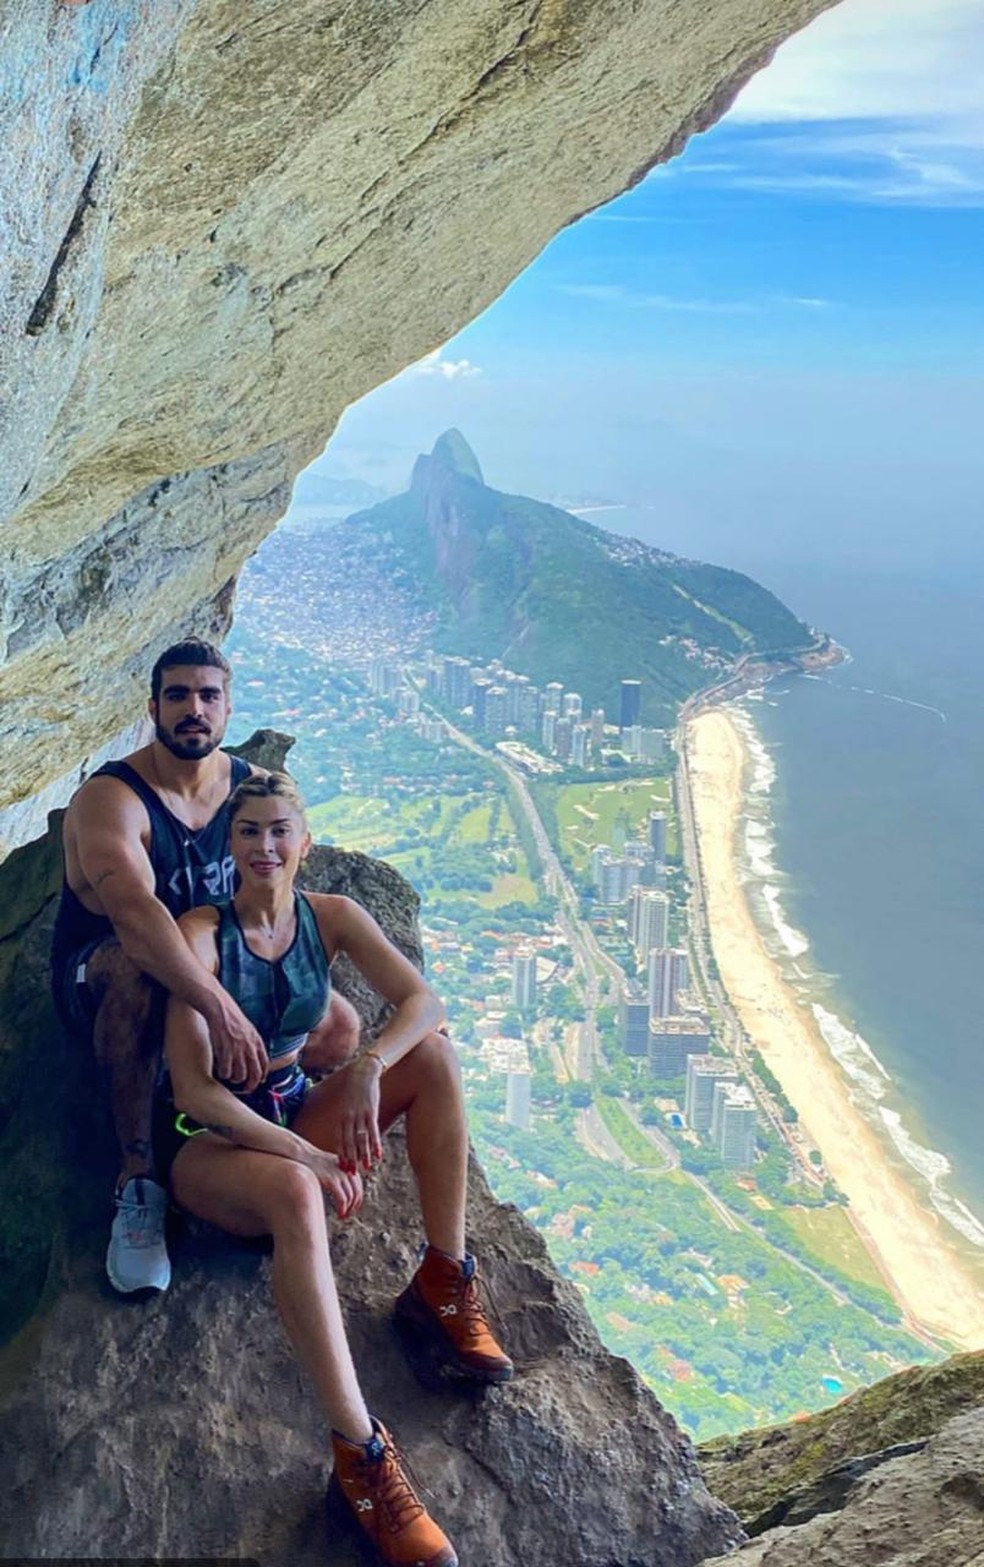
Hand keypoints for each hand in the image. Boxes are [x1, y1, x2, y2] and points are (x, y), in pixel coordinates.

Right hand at [206, 994, 268, 1090]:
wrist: (220, 1008)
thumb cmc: (232, 1017)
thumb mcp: (248, 1028)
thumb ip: (252, 1042)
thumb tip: (252, 1054)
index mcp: (257, 1042)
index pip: (264, 1064)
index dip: (262, 1075)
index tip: (259, 1080)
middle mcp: (250, 1048)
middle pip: (255, 1074)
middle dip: (251, 1085)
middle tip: (246, 1088)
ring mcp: (238, 1051)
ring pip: (240, 1076)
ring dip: (235, 1079)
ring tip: (230, 1076)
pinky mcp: (226, 1052)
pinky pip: (226, 1072)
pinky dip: (224, 1074)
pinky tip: (220, 1070)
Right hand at [308, 1147, 363, 1219]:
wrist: (303, 1155)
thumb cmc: (314, 1162)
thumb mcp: (331, 1166)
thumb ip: (338, 1175)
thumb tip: (342, 1188)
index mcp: (348, 1166)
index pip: (358, 1185)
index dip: (358, 1198)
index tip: (353, 1207)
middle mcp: (346, 1170)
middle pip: (357, 1192)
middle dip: (354, 1206)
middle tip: (349, 1214)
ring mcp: (340, 1175)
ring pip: (351, 1197)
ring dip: (348, 1209)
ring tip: (343, 1216)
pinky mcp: (332, 1181)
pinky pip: (342, 1199)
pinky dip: (343, 1209)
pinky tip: (339, 1213)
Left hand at [335, 1055, 383, 1174]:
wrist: (363, 1073)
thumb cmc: (356, 1091)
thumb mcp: (348, 1105)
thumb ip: (347, 1119)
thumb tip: (348, 1133)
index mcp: (342, 1118)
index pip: (340, 1140)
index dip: (342, 1154)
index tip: (342, 1168)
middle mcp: (349, 1118)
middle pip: (349, 1142)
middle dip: (350, 1159)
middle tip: (352, 1173)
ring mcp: (360, 1115)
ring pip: (361, 1139)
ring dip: (363, 1155)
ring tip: (366, 1168)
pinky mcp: (371, 1111)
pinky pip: (373, 1131)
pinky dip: (375, 1144)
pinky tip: (378, 1154)